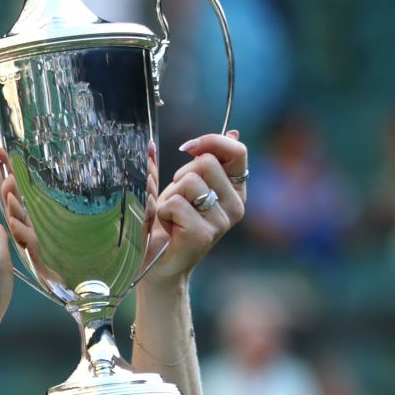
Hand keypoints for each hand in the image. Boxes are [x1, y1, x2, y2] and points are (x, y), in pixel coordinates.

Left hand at [141, 132, 247, 284]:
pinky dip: (162, 211)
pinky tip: (167, 227)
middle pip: (207, 162)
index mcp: (235, 190)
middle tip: (177, 197)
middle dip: (182, 173)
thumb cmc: (170, 221)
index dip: (212, 141)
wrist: (156, 262)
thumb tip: (232, 132)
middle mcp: (236, 205)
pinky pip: (176, 204)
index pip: (238, 152)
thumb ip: (204, 161)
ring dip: (171, 194)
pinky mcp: (204, 234)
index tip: (187, 147)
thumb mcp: (186, 186)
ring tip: (172, 214)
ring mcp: (222, 221)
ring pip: (190, 181)